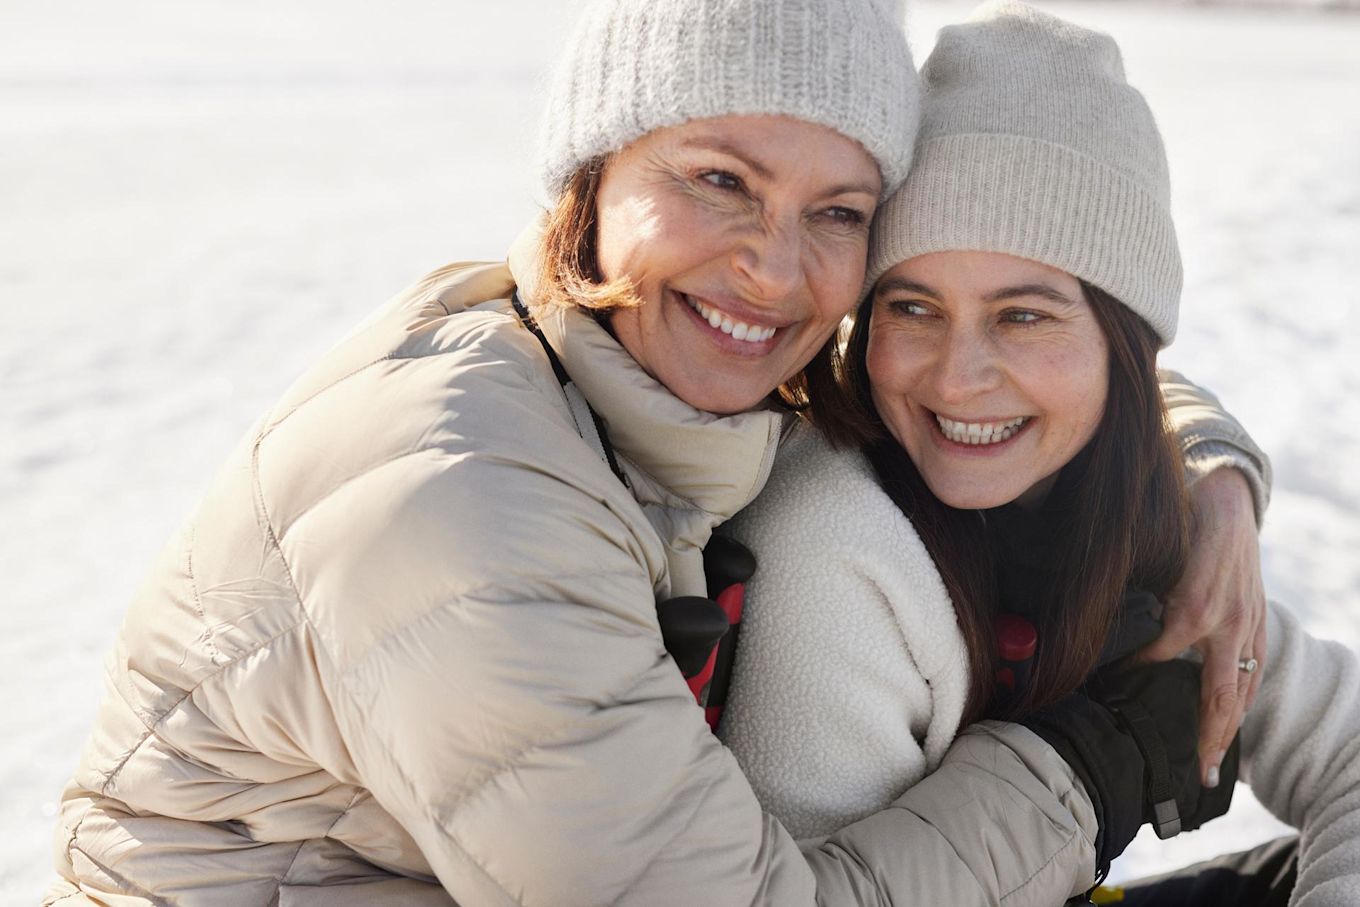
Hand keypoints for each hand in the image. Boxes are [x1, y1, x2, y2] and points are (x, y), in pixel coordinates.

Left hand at [1136, 467, 1265, 786]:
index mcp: (1193, 607)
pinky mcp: (1259, 625)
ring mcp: (1248, 627)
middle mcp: (1226, 624)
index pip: (1160, 656)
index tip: (1108, 689)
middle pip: (1219, 696)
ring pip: (1241, 691)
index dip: (1135, 674)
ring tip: (1214, 768)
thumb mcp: (1154, 554)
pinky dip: (1243, 705)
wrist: (1227, 501)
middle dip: (1209, 738)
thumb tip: (1100, 621)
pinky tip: (1230, 728)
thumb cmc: (1183, 525)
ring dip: (1229, 732)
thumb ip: (1133, 591)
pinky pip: (1253, 674)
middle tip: (1198, 775)